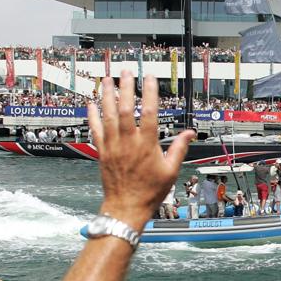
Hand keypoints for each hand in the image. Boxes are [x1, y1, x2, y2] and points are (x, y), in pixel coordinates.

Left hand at [89, 72, 192, 230]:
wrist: (126, 208)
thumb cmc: (149, 192)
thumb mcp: (171, 171)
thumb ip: (179, 148)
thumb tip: (189, 133)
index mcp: (146, 145)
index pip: (148, 112)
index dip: (149, 93)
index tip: (150, 78)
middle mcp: (128, 142)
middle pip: (124, 108)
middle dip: (125, 88)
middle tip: (126, 72)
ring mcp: (112, 146)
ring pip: (107, 115)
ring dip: (107, 95)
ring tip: (107, 79)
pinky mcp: (102, 152)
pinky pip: (95, 130)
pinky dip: (92, 116)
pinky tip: (91, 103)